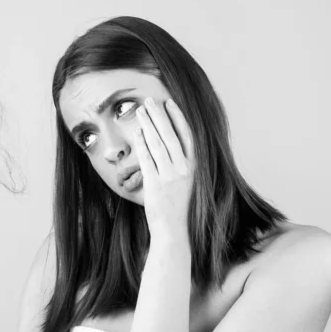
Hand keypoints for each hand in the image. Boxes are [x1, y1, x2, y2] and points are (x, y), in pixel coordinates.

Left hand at [134, 97, 194, 239]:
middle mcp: (184, 169)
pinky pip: (147, 159)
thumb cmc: (178, 207)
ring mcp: (170, 176)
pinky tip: (136, 132)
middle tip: (150, 100)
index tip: (170, 103)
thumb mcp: (185, 182)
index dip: (178, 117)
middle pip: (170, 135)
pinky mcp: (156, 184)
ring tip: (140, 111)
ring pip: (158, 143)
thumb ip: (180, 164)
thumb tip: (167, 144)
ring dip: (148, 125)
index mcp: (194, 167)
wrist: (173, 231)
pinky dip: (141, 143)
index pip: (186, 135)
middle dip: (159, 115)